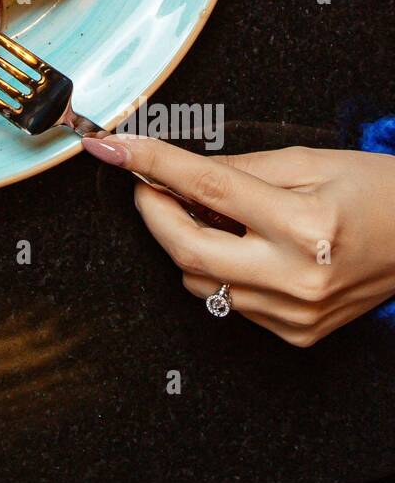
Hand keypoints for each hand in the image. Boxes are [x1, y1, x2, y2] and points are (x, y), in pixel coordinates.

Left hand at [82, 135, 394, 345]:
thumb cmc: (375, 194)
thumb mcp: (306, 163)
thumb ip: (235, 169)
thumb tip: (174, 168)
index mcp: (305, 225)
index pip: (205, 189)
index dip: (150, 164)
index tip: (113, 149)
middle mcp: (298, 277)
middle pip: (186, 249)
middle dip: (152, 211)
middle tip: (147, 184)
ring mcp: (295, 313)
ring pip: (199, 279)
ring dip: (185, 241)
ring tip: (210, 214)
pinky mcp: (295, 333)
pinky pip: (228, 300)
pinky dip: (218, 268)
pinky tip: (242, 245)